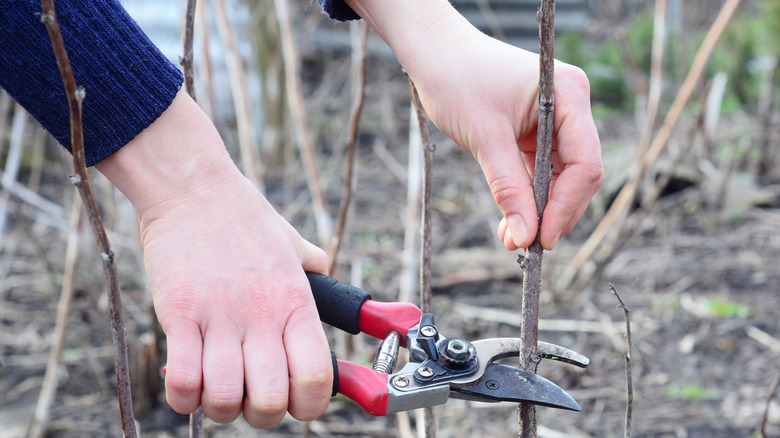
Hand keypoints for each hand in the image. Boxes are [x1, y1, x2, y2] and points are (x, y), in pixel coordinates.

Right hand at [98, 91, 331, 427]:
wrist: (194, 189)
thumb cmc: (245, 218)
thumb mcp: (294, 244)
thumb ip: (315, 271)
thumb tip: (335, 288)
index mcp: (296, 303)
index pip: (316, 377)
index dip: (310, 405)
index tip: (296, 401)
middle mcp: (262, 315)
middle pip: (270, 401)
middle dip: (262, 414)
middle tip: (251, 397)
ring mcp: (220, 317)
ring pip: (223, 399)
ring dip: (220, 407)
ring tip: (217, 387)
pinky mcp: (178, 314)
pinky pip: (182, 381)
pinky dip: (184, 396)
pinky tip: (188, 381)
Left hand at [347, 0, 603, 250]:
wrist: (433, 53)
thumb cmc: (456, 79)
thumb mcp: (484, 138)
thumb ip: (508, 188)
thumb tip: (525, 238)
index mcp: (569, 94)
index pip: (585, 161)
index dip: (567, 205)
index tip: (542, 237)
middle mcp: (570, 106)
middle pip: (579, 173)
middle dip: (554, 212)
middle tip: (526, 244)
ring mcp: (556, 119)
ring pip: (561, 178)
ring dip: (539, 209)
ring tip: (511, 237)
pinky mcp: (537, 131)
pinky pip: (542, 172)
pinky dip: (528, 196)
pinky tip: (510, 221)